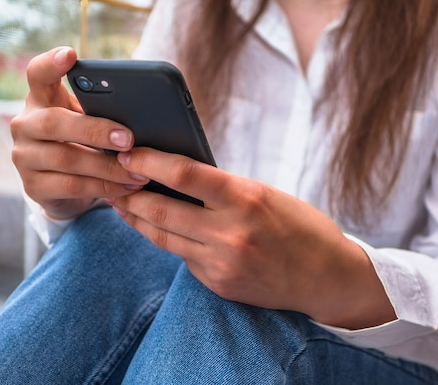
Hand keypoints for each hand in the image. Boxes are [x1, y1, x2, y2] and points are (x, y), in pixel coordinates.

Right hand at [11, 47, 148, 219]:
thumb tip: (145, 111)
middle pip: (54, 123)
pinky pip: (73, 186)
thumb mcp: (89, 121)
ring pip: (67, 159)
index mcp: (41, 99)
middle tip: (129, 139)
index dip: (51, 63)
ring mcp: (24, 157)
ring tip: (139, 171)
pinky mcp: (33, 187)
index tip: (70, 54)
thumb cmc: (83, 143)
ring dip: (108, 167)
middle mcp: (25, 125)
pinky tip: (127, 187)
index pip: (37, 73)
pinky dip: (104, 187)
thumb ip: (103, 111)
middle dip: (95, 131)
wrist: (62, 187)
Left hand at [111, 147, 395, 328]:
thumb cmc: (300, 226)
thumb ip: (223, 188)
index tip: (128, 153)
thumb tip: (176, 174)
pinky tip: (153, 226)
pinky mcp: (218, 283)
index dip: (148, 160)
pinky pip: (180, 256)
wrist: (327, 277)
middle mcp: (230, 232)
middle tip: (110, 178)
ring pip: (160, 236)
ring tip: (120, 201)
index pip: (183, 174)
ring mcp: (222, 263)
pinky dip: (165, 238)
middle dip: (128, 192)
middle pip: (160, 208)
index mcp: (246, 199)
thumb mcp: (266, 194)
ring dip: (135, 217)